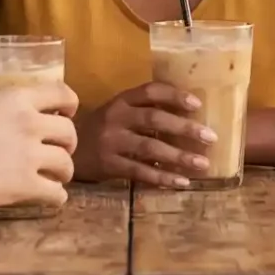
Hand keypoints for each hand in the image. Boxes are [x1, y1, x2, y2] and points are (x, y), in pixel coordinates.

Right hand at [0, 82, 79, 209]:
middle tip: (56, 154)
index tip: (67, 115)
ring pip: (67, 165)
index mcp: (17, 99)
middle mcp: (30, 123)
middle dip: (67, 145)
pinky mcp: (26, 186)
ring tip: (52, 179)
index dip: (69, 106)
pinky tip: (47, 198)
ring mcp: (31, 156)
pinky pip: (57, 194)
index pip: (63, 93)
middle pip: (70, 133)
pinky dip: (55, 197)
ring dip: (62, 173)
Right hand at [74, 82, 214, 188]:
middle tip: (211, 137)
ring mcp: (111, 142)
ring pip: (150, 147)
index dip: (174, 96)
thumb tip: (185, 116)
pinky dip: (162, 177)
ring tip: (203, 164)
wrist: (64, 151)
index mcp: (120, 101)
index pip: (150, 92)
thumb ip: (141, 110)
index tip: (197, 105)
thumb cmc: (98, 130)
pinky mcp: (108, 165)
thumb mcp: (116, 113)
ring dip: (179, 156)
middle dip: (185, 128)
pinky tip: (181, 182)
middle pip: (154, 119)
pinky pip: (139, 171)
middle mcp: (116, 118)